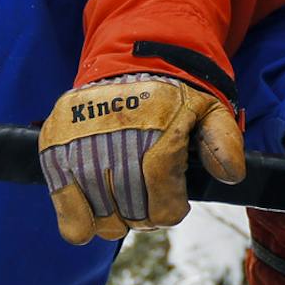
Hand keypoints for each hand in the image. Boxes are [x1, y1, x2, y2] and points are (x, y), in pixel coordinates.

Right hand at [39, 74, 243, 242]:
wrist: (129, 61)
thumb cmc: (172, 97)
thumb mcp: (209, 109)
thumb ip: (224, 141)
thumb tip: (230, 175)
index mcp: (156, 128)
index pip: (162, 201)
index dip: (169, 211)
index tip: (172, 205)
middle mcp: (114, 135)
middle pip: (132, 211)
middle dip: (144, 216)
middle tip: (147, 204)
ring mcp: (80, 142)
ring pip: (101, 216)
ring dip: (115, 221)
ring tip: (123, 206)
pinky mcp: (54, 146)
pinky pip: (65, 205)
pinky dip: (79, 222)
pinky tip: (92, 222)